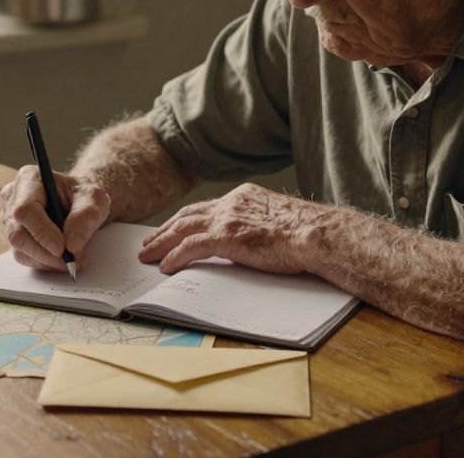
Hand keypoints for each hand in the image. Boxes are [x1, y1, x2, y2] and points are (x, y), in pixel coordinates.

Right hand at [0, 165, 109, 271]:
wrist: (78, 202)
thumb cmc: (83, 195)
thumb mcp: (94, 198)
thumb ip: (86, 216)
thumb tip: (72, 244)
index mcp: (29, 178)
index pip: (25, 209)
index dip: (41, 231)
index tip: (62, 248)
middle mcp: (13, 197)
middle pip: (17, 233)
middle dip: (45, 252)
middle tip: (72, 260)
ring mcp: (10, 219)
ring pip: (19, 249)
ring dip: (47, 260)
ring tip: (73, 259)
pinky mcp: (14, 237)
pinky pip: (24, 256)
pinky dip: (44, 263)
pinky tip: (61, 259)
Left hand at [137, 183, 318, 274]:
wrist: (315, 233)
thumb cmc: (305, 232)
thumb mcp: (274, 220)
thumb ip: (255, 224)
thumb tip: (247, 240)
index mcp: (243, 196)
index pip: (205, 207)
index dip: (185, 219)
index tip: (172, 228)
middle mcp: (231, 203)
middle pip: (187, 216)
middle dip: (165, 229)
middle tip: (149, 242)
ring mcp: (227, 219)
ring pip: (182, 229)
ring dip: (161, 243)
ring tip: (148, 255)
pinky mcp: (226, 236)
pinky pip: (191, 247)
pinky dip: (175, 256)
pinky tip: (166, 266)